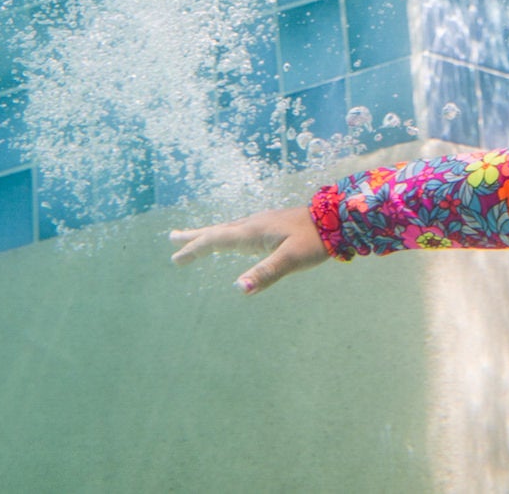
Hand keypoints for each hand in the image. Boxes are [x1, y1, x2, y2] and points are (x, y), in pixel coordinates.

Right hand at [169, 205, 327, 294]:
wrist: (337, 220)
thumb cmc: (314, 240)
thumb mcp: (291, 260)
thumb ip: (265, 274)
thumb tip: (239, 289)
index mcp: (252, 232)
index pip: (215, 240)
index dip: (194, 249)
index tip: (176, 259)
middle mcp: (252, 224)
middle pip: (216, 231)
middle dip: (194, 237)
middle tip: (171, 239)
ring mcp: (261, 223)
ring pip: (227, 229)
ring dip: (207, 234)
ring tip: (191, 237)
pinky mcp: (270, 226)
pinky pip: (238, 230)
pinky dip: (224, 235)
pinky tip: (230, 239)